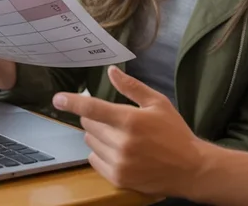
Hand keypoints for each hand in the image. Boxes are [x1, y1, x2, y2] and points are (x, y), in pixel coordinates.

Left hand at [52, 66, 209, 197]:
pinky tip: (118, 151)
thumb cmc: (174, 132)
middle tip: (114, 119)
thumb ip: (132, 87)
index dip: (72, 102)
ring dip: (98, 136)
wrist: (190, 168)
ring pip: (90, 142)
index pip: (92, 108)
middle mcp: (121, 142)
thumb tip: (111, 72)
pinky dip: (101, 153)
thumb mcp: (158, 103)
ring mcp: (118, 162)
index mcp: (130, 120)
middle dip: (95, 118)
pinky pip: (94, 160)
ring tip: (119, 136)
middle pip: (89, 125)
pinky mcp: (117, 177)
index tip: (57, 99)